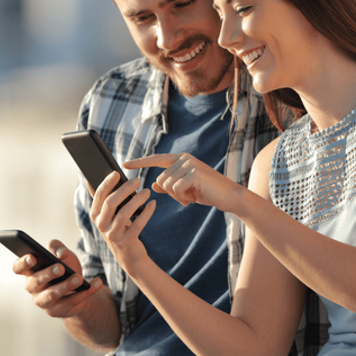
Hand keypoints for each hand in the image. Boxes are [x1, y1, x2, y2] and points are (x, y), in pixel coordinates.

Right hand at [12, 240, 103, 317]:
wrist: (76, 289)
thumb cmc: (64, 267)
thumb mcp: (62, 254)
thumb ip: (58, 248)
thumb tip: (61, 253)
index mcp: (29, 271)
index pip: (18, 268)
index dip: (23, 263)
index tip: (32, 257)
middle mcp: (33, 288)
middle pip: (36, 282)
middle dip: (48, 274)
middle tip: (60, 268)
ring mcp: (44, 302)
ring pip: (52, 295)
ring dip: (65, 286)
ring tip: (79, 279)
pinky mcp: (59, 311)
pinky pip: (73, 302)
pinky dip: (87, 292)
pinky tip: (97, 283)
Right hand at [90, 171, 155, 271]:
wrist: (129, 255)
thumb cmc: (119, 228)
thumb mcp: (109, 215)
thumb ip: (102, 199)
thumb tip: (91, 180)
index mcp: (95, 215)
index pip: (99, 195)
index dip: (107, 183)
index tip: (117, 172)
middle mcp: (101, 225)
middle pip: (111, 203)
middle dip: (124, 189)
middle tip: (137, 180)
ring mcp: (112, 234)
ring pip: (124, 213)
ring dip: (137, 200)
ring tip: (147, 191)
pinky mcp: (126, 242)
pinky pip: (138, 224)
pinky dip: (147, 212)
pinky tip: (153, 204)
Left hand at [124, 153, 245, 214]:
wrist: (230, 197)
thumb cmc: (207, 193)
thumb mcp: (186, 190)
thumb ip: (169, 186)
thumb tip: (152, 184)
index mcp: (181, 159)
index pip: (156, 159)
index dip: (140, 162)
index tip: (124, 164)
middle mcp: (184, 158)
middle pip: (161, 179)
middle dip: (171, 193)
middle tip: (188, 196)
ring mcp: (190, 164)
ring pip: (167, 185)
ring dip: (178, 196)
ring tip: (193, 195)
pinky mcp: (194, 173)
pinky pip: (175, 189)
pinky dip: (183, 197)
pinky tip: (195, 196)